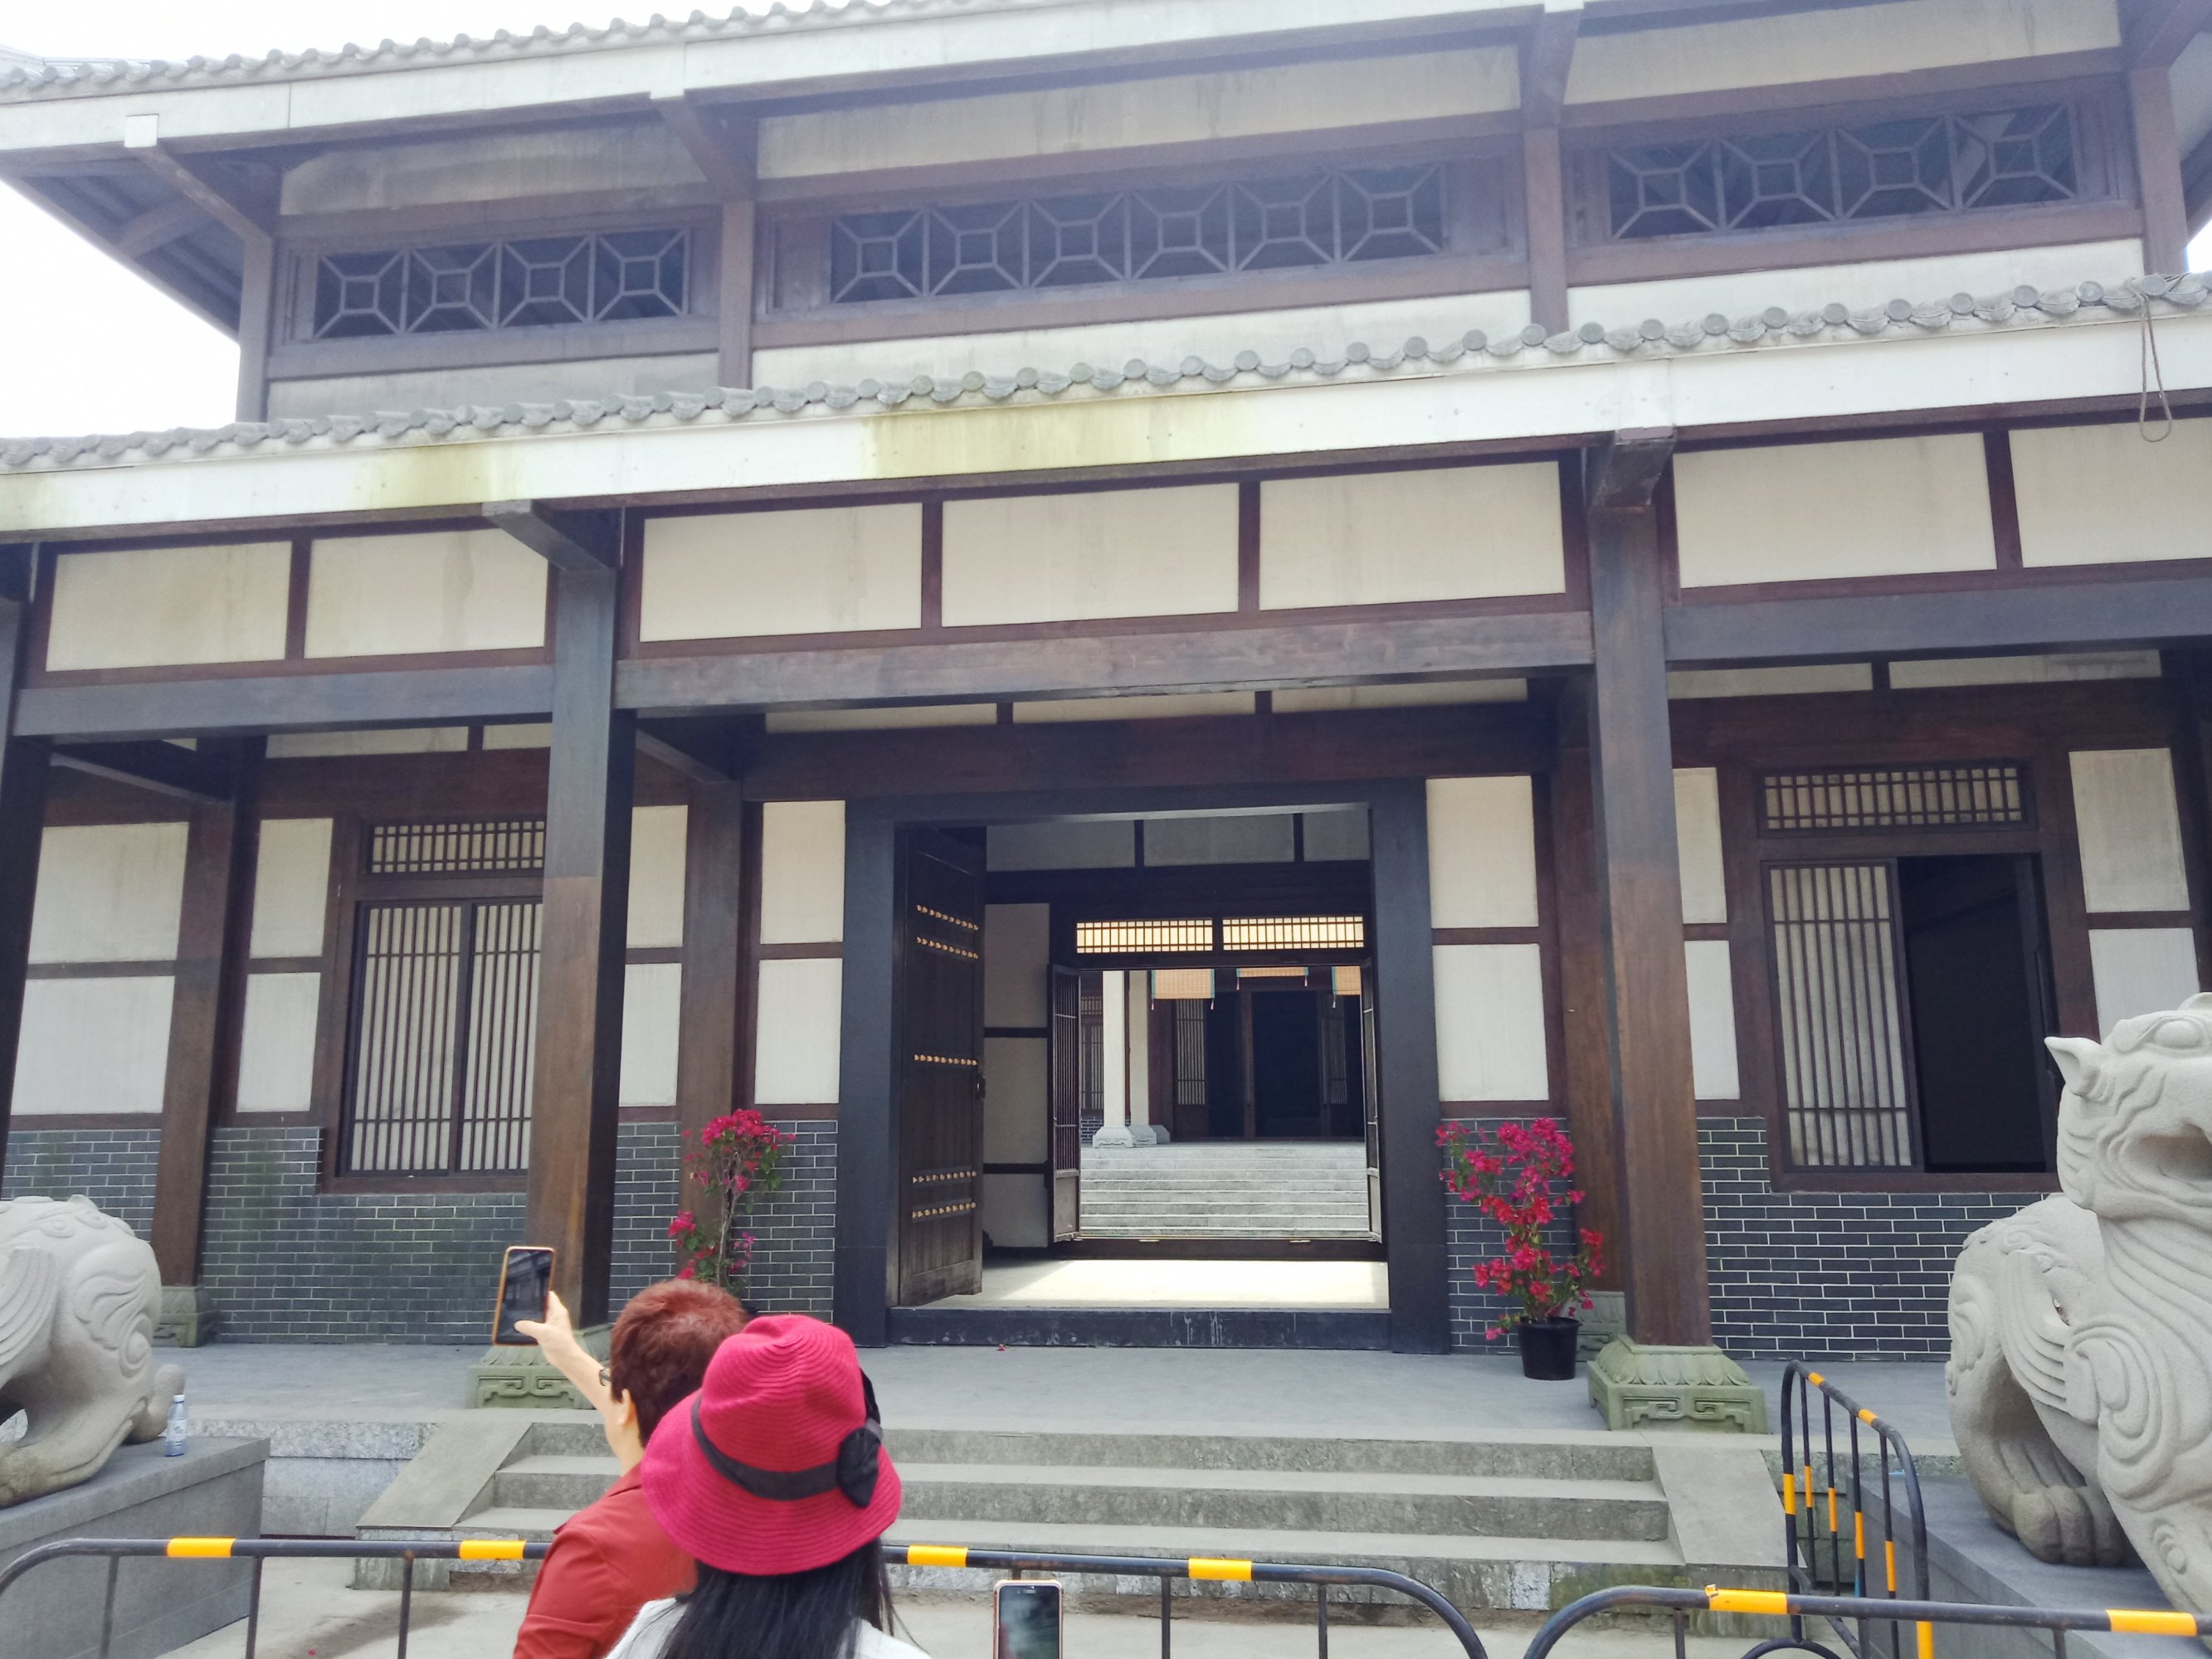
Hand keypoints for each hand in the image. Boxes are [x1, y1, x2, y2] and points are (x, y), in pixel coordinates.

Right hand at [514, 1293, 609, 1411]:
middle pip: (542, 1305)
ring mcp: (550, 1324)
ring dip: (529, 1315)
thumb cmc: (559, 1343)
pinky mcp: (546, 1333)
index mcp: (557, 1311)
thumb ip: (530, 1326)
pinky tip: (519, 1326)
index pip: (549, 1296)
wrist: (565, 1358)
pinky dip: (529, 1325)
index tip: (528, 1288)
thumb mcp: (543, 1332)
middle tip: (517, 1300)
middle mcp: (554, 1316)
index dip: (540, 1291)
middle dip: (532, 1303)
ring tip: (515, 1311)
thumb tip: (517, 1323)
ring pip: (538, 1316)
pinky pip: (536, 1326)